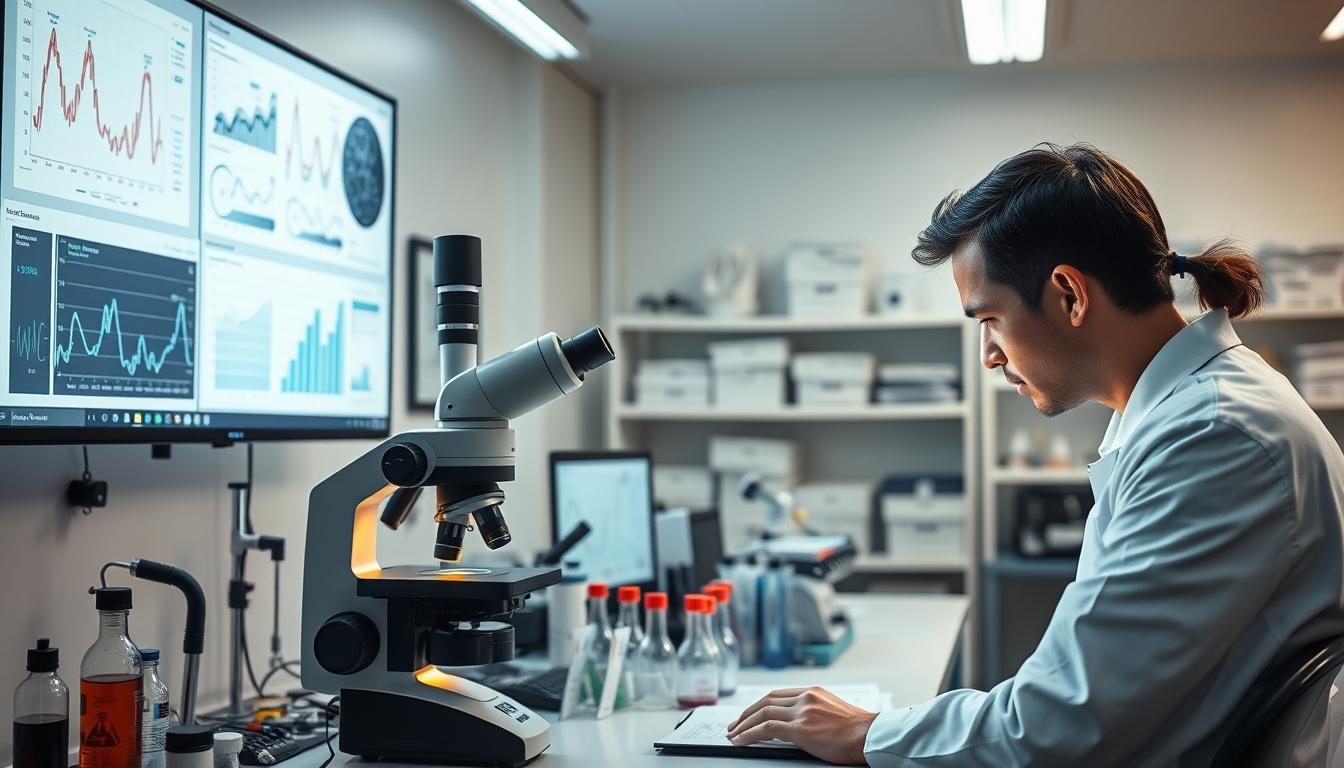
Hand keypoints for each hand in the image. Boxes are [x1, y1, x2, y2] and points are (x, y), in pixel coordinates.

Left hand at [727, 686, 877, 764]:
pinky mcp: (801, 728)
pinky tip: (741, 740)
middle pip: (765, 701)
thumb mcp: (833, 711)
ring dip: (743, 724)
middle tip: (734, 724)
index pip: (776, 695)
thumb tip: (796, 724)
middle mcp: (805, 697)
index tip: (749, 713)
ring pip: (762, 713)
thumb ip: (813, 712)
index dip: (758, 705)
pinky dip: (750, 733)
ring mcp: (802, 712)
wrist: (871, 736)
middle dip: (746, 713)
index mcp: (812, 692)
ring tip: (733, 733)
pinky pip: (767, 728)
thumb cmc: (857, 731)